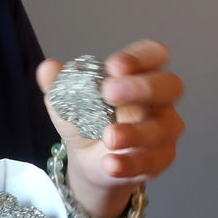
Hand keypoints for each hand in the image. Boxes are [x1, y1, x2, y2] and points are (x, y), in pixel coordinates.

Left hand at [37, 39, 184, 217]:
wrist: (87, 159)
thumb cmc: (86, 119)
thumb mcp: (68, 100)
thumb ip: (59, 83)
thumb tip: (47, 68)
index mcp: (138, 75)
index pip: (153, 55)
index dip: (139, 57)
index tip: (113, 65)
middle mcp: (158, 99)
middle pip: (170, 86)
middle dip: (142, 87)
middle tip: (109, 92)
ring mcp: (164, 130)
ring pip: (163, 128)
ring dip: (136, 132)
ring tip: (109, 136)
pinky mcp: (160, 158)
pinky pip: (152, 161)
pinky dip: (130, 163)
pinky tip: (111, 163)